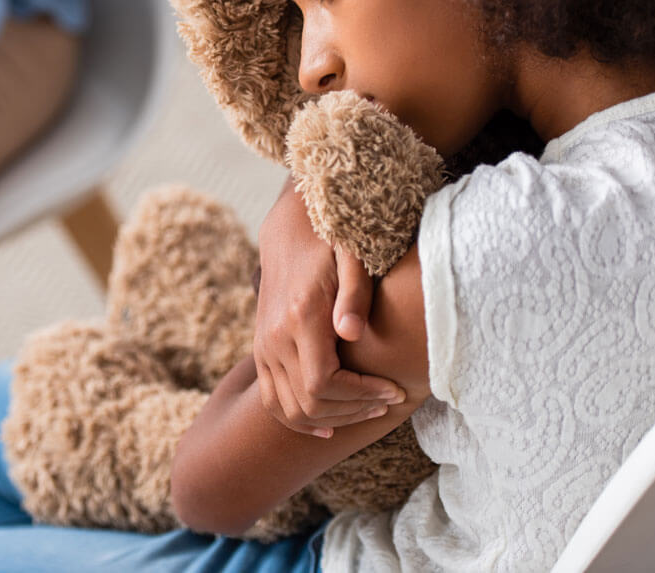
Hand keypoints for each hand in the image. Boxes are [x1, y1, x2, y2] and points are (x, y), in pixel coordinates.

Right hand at [253, 179, 404, 435]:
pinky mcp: (261, 351)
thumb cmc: (332, 243)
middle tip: (388, 399)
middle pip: (309, 402)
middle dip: (354, 410)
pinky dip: (300, 419)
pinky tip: (330, 423)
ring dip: (332, 418)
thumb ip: (354, 294)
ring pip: (289, 409)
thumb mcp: (352, 257)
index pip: (324, 383)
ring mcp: (263, 346)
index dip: (361, 395)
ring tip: (367, 407)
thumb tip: (352, 333)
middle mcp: (274, 336)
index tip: (394, 390)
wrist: (291, 232)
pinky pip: (272, 401)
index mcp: (299, 316)